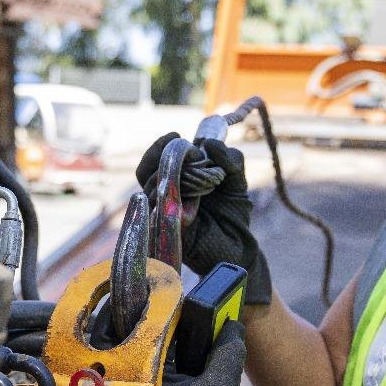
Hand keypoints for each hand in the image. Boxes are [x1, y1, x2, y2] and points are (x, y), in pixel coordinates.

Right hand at [136, 134, 271, 304]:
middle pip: (146, 173)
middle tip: (191, 158)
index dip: (160, 147)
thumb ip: (229, 160)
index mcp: (177, 181)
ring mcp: (162, 215)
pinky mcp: (165, 233)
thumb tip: (210, 143)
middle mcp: (165, 196)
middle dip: (166, 160)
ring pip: (150, 192)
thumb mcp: (236, 181)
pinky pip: (157, 216)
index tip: (175, 135)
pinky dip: (171, 205)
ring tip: (201, 184)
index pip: (155, 160)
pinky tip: (190, 204)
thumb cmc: (234, 215)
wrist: (239, 249)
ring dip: (172, 180)